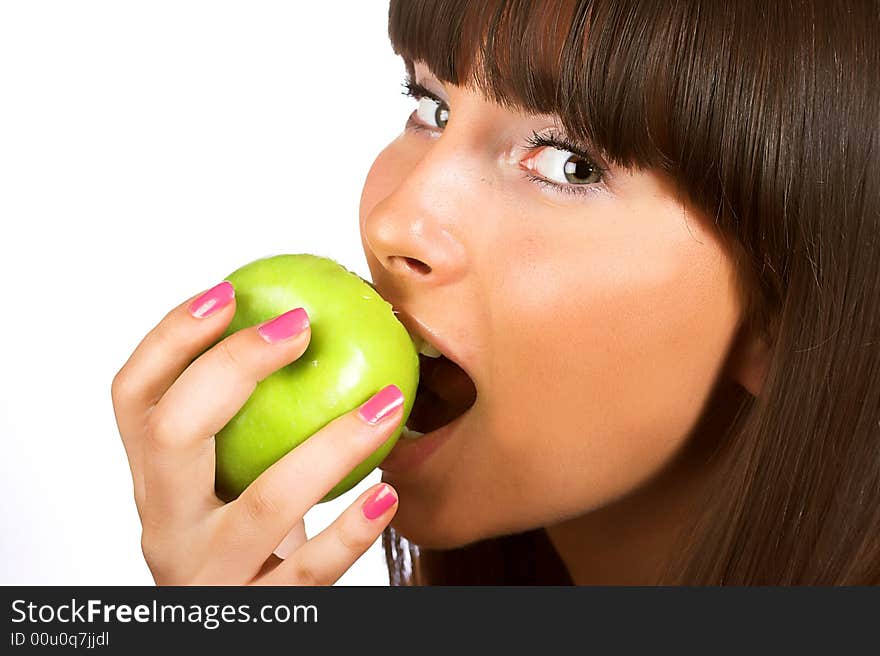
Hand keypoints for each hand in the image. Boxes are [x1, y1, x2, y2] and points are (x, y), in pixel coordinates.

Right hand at [111, 281, 401, 584]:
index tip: (228, 291)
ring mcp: (208, 573)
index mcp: (154, 480)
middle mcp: (166, 525)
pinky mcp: (257, 613)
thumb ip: (249, 421)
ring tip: (386, 403)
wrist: (231, 630)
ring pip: (263, 503)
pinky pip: (311, 570)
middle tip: (299, 326)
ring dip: (331, 445)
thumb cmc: (246, 536)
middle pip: (172, 435)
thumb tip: (310, 322)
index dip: (169, 339)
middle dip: (230, 368)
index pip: (133, 398)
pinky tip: (387, 494)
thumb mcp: (229, 478)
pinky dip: (353, 531)